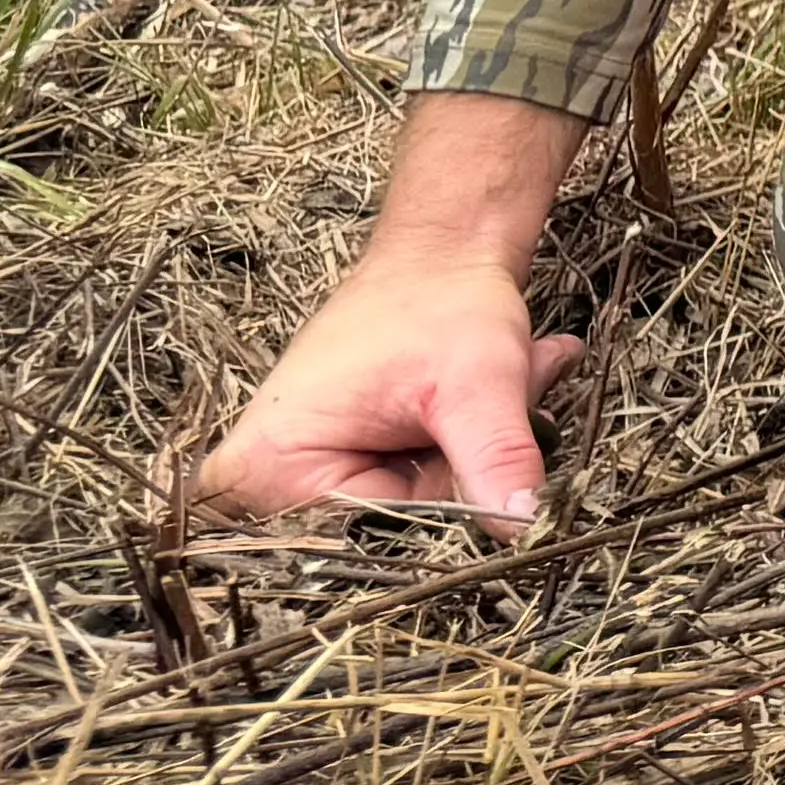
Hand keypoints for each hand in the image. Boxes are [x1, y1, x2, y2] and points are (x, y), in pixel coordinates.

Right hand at [196, 92, 588, 522]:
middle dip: (470, 465)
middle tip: (510, 395)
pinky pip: (415, 479)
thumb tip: (522, 529)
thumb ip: (494, 457)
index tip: (485, 437)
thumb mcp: (476, 384)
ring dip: (478, 448)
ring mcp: (297, 470)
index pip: (373, 533)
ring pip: (415, 501)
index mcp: (267, 469)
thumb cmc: (444, 302)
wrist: (442, 251)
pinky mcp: (333, 459)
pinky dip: (466, 440)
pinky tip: (506, 387)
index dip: (448, 497)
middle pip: (392, 520)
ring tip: (513, 379)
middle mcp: (263, 481)